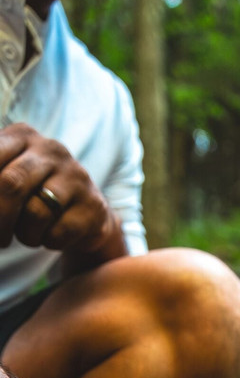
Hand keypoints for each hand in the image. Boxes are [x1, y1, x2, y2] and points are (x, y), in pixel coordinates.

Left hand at [0, 123, 121, 257]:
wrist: (87, 212)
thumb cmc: (34, 195)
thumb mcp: (6, 174)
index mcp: (21, 135)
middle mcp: (50, 149)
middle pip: (10, 185)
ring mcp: (75, 176)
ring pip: (35, 214)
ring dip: (25, 234)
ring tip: (29, 233)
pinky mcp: (92, 207)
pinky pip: (58, 234)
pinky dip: (49, 242)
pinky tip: (52, 235)